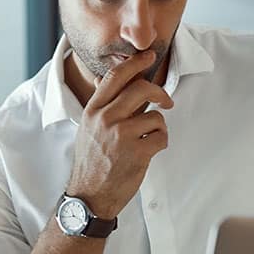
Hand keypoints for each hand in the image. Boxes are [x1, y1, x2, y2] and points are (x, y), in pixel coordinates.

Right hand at [66, 50, 173, 218]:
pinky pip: (162, 137)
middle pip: (141, 88)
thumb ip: (99, 103)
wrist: (89, 196)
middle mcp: (105, 119)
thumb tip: (99, 78)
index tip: (148, 57)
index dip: (135, 63)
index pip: (115, 76)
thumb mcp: (87, 128)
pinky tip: (149, 151)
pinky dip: (160, 143)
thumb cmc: (91, 161)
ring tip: (147, 140)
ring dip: (158, 127)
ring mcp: (121, 135)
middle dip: (160, 93)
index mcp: (93, 110)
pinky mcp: (137, 152)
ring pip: (156, 116)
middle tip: (166, 102)